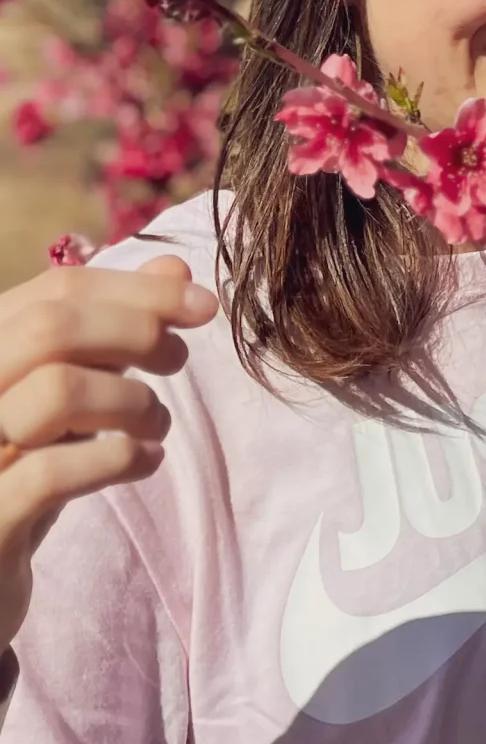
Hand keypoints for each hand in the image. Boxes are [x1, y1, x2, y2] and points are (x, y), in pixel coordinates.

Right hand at [0, 254, 215, 653]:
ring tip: (156, 425)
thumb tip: (174, 266)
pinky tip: (144, 464)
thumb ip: (113, 333)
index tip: (201, 304)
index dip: (138, 288)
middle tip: (178, 360)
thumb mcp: (73, 399)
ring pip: (56, 389)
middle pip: (52, 325)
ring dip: (131, 401)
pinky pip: (52, 472)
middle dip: (137, 330)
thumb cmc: (26, 477)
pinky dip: (118, 460)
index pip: (55, 289)